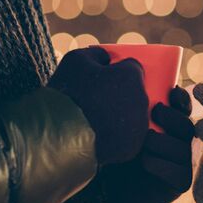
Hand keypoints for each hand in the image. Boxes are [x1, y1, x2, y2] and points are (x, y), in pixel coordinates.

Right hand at [47, 47, 148, 164]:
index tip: (106, 77)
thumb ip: (95, 54)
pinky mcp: (132, 148)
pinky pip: (128, 138)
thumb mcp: (75, 61)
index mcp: (131, 75)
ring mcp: (139, 126)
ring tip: (96, 120)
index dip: (118, 71)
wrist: (60, 137)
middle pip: (136, 92)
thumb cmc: (68, 94)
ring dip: (121, 116)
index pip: (133, 67)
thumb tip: (104, 57)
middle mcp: (142, 100)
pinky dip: (118, 136)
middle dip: (121, 93)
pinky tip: (99, 135)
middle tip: (98, 99)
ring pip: (134, 116)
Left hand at [97, 88, 194, 202]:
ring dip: (157, 142)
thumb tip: (122, 78)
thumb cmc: (120, 155)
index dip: (181, 99)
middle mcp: (182, 142)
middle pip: (186, 125)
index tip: (171, 92)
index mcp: (171, 125)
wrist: (116, 193)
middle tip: (154, 113)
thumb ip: (130, 110)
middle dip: (170, 117)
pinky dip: (155, 163)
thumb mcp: (125, 129)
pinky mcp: (181, 181)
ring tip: (140, 144)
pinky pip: (174, 169)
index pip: (184, 107)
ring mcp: (184, 162)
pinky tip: (143, 162)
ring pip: (179, 147)